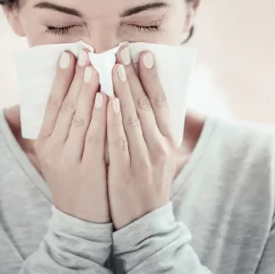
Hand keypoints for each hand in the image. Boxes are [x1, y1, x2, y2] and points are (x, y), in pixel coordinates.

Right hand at [35, 50, 109, 223]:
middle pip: (65, 106)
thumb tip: (74, 91)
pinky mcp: (88, 170)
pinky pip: (96, 138)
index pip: (52, 103)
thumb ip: (65, 126)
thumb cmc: (76, 180)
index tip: (69, 54)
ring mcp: (69, 159)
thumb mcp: (62, 153)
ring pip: (79, 119)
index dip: (60, 77)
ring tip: (95, 68)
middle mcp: (53, 148)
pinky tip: (108, 99)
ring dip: (88, 92)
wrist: (80, 221)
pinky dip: (102, 117)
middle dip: (76, 78)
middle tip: (85, 53)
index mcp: (45, 141)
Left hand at [107, 45, 176, 229]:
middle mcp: (158, 146)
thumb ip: (153, 129)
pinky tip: (106, 102)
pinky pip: (118, 141)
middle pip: (145, 105)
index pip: (160, 102)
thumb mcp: (159, 155)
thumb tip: (145, 98)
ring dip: (122, 91)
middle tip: (121, 51)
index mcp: (167, 140)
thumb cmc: (148, 183)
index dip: (152, 77)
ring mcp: (143, 159)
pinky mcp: (125, 171)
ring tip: (112, 67)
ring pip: (132, 118)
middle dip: (133, 76)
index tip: (143, 54)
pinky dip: (113, 120)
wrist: (145, 222)